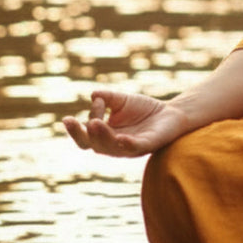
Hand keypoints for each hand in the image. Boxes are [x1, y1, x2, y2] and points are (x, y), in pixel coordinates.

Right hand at [63, 89, 189, 156]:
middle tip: (70, 122)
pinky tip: (121, 137)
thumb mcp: (121, 100)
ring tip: (95, 123)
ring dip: (101, 135)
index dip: (77, 128)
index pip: (84, 137)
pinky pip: (134, 147)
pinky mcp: (146, 145)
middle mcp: (113, 145)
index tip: (78, 112)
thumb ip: (108, 97)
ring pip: (110, 146)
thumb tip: (94, 95)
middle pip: (92, 144)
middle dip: (80, 134)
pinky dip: (127, 144)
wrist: (171, 113)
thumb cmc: (143, 110)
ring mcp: (129, 147)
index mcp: (104, 136)